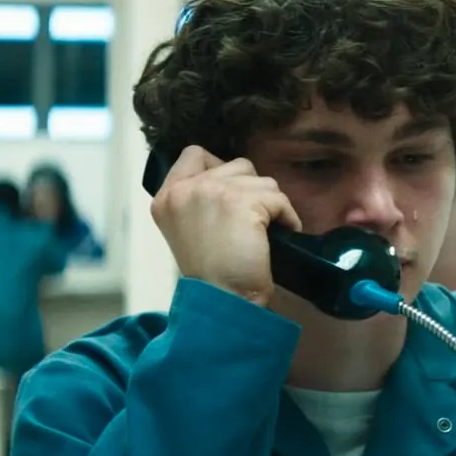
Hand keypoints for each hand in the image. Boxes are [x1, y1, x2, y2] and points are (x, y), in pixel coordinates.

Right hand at [149, 146, 302, 306]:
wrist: (221, 300)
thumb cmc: (212, 275)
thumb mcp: (190, 229)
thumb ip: (200, 200)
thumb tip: (236, 179)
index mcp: (167, 197)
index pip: (194, 154)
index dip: (221, 168)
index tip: (233, 195)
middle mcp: (184, 189)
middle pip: (237, 165)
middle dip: (252, 190)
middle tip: (250, 222)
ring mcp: (211, 192)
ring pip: (262, 180)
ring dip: (270, 205)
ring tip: (262, 233)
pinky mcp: (241, 202)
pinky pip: (279, 199)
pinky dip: (288, 217)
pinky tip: (282, 234)